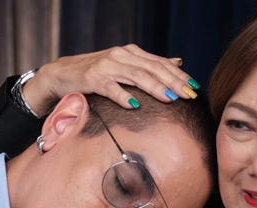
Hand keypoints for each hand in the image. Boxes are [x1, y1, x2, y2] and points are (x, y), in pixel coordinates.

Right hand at [22, 44, 197, 115]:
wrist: (62, 74)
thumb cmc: (98, 74)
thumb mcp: (126, 66)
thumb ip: (150, 65)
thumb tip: (178, 62)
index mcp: (131, 53)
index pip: (160, 63)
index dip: (178, 75)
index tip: (194, 88)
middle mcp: (121, 56)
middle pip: (152, 69)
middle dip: (172, 82)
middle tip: (188, 95)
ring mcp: (106, 66)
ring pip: (135, 76)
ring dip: (154, 87)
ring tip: (170, 98)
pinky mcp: (92, 78)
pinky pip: (110, 87)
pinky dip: (123, 95)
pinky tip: (134, 104)